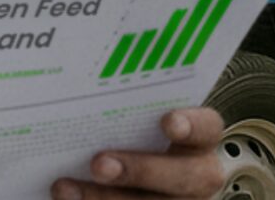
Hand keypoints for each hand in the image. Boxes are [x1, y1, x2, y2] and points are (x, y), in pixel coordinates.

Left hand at [55, 106, 226, 199]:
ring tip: (66, 188)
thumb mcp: (131, 127)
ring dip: (106, 198)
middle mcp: (197, 177)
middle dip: (141, 170)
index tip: (167, 121)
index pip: (208, 128)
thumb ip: (123, 114)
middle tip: (99, 163)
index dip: (192, 125)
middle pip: (184, 177)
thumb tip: (82, 85)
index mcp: (197, 143)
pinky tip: (68, 199)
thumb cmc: (125, 143)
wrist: (121, 178)